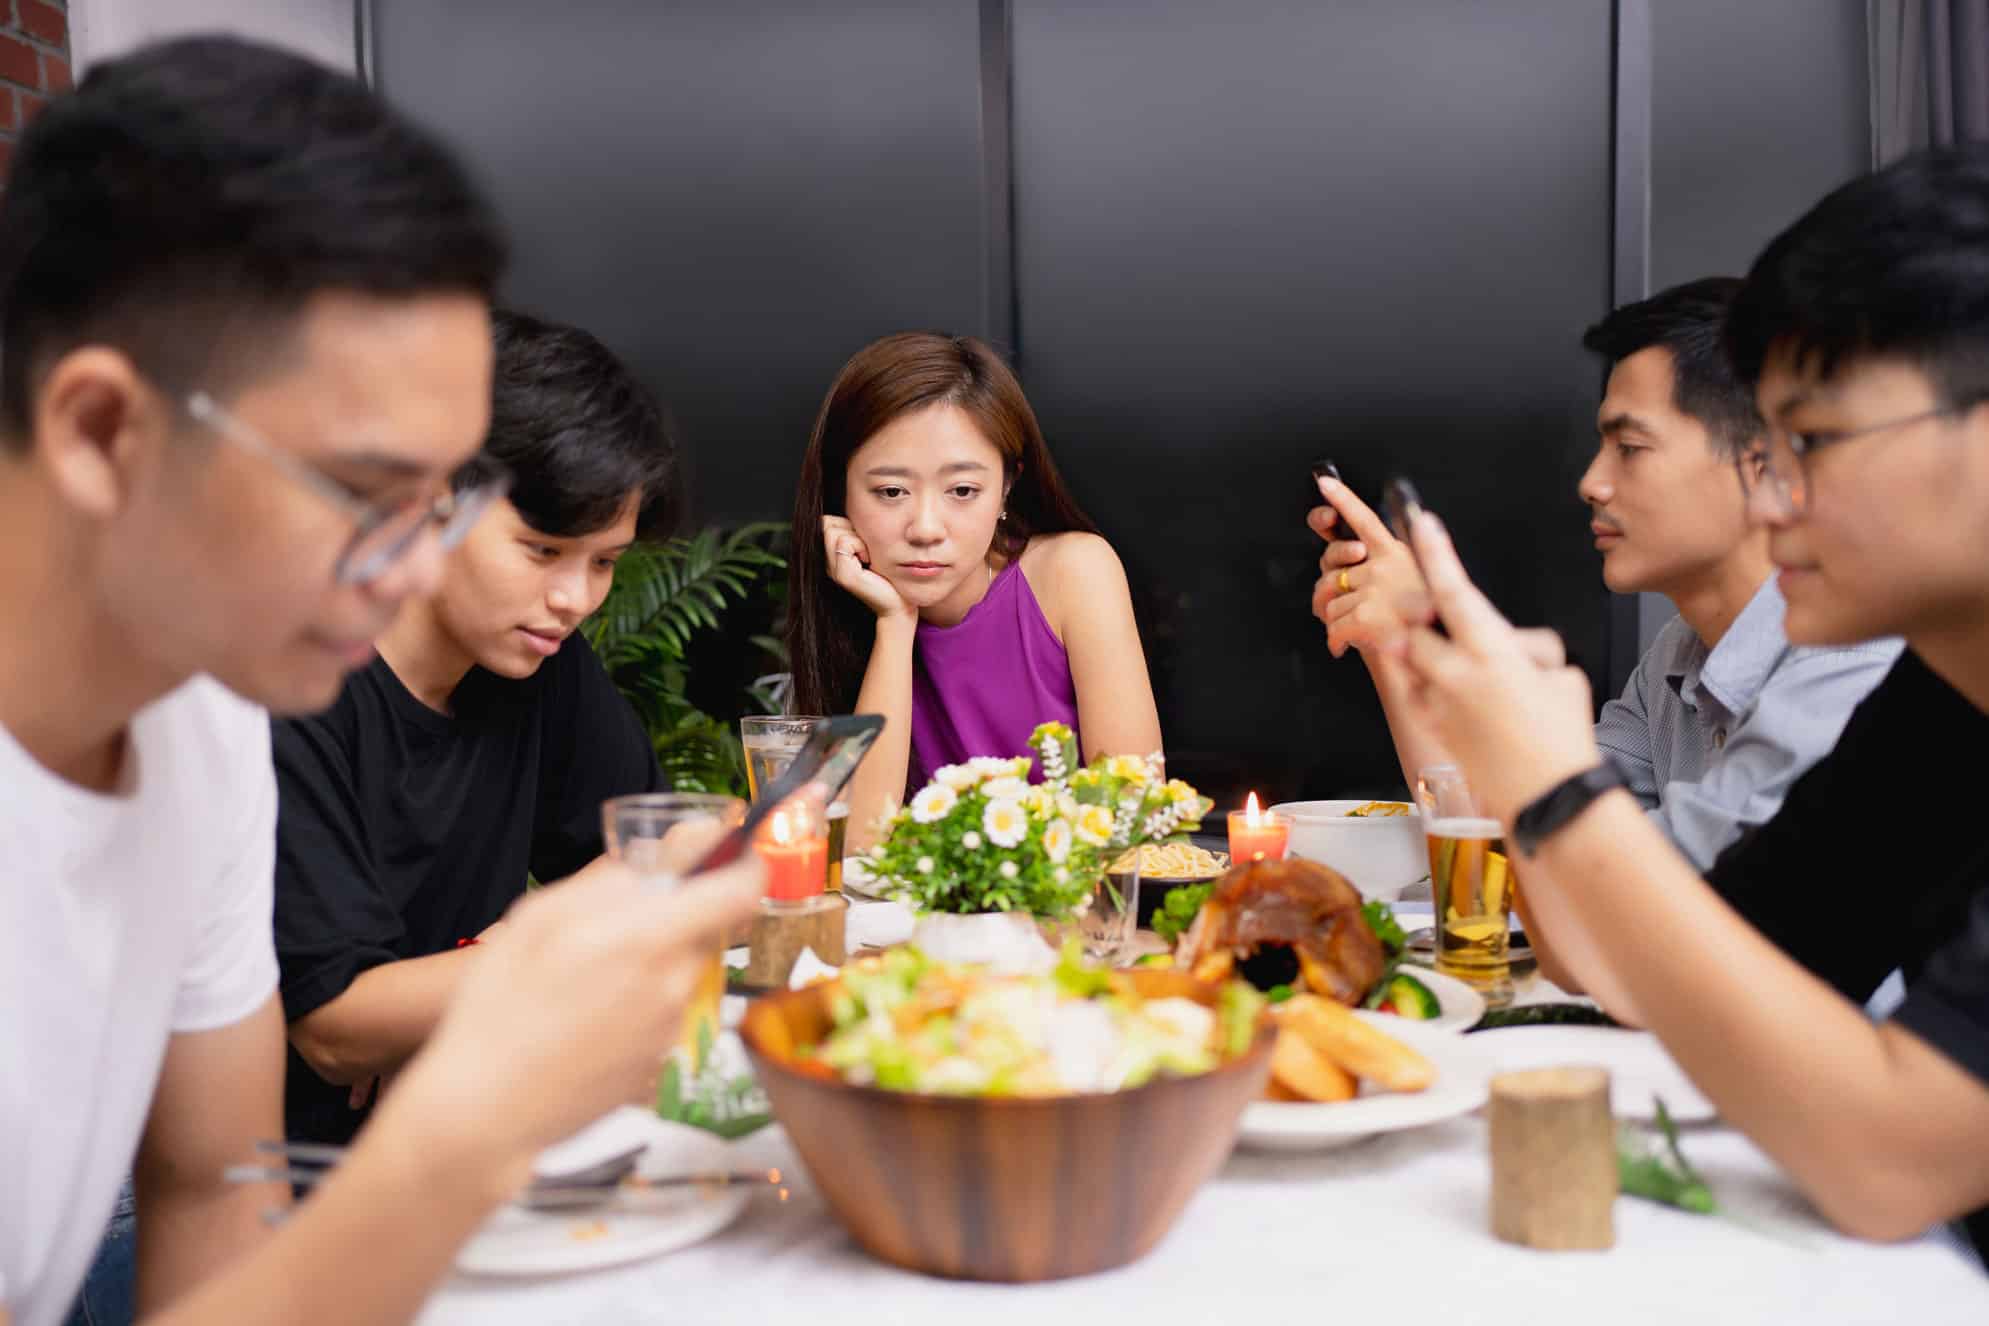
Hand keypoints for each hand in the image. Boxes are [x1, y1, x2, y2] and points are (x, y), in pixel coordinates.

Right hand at [372, 838, 766, 1194]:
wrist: (487, 1111)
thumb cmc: (500, 1010)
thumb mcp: (538, 920)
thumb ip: (608, 882)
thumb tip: (660, 859)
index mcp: (649, 940)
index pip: (741, 891)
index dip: (746, 866)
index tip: (735, 855)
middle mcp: (674, 985)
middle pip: (707, 931)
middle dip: (676, 919)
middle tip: (617, 928)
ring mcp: (671, 1029)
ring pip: (683, 971)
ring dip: (654, 963)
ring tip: (587, 981)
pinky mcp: (660, 1062)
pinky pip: (664, 1012)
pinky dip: (640, 1004)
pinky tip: (588, 1019)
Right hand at [823, 516, 910, 620]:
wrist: (899, 605)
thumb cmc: (890, 576)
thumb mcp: (871, 548)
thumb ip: (858, 533)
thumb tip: (856, 509)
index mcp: (834, 558)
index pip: (825, 522)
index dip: (845, 524)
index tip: (864, 542)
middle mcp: (829, 564)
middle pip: (827, 523)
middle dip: (850, 528)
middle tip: (867, 549)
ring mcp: (834, 570)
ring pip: (834, 530)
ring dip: (856, 537)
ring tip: (868, 556)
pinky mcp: (843, 575)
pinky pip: (844, 542)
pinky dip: (860, 546)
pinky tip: (869, 561)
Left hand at [1307, 475, 1427, 657]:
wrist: (1442, 656)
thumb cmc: (1430, 626)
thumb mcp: (1414, 585)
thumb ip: (1380, 569)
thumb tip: (1345, 555)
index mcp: (1397, 553)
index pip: (1365, 519)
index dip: (1342, 499)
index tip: (1325, 483)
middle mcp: (1385, 566)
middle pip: (1330, 572)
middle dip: (1325, 595)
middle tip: (1333, 609)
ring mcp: (1375, 589)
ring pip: (1328, 603)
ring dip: (1333, 622)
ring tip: (1350, 631)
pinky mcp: (1366, 614)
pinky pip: (1333, 626)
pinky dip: (1335, 641)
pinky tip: (1343, 647)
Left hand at [1383, 511, 1602, 828]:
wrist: (1547, 798)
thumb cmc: (1562, 737)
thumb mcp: (1561, 677)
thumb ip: (1527, 650)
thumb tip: (1510, 647)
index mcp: (1493, 652)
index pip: (1454, 592)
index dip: (1436, 554)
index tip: (1421, 523)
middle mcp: (1456, 674)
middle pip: (1415, 626)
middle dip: (1423, 618)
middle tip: (1445, 623)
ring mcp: (1439, 702)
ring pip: (1416, 661)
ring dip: (1433, 659)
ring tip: (1474, 679)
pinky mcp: (1433, 727)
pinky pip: (1424, 694)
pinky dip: (1439, 692)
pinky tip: (1472, 711)